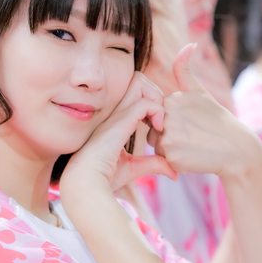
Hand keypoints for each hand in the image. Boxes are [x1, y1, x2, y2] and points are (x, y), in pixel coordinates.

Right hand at [61, 72, 176, 193]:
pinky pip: (146, 102)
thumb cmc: (104, 178)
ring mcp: (117, 113)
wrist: (87, 182)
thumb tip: (174, 173)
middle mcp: (115, 111)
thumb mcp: (134, 167)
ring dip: (157, 99)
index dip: (152, 102)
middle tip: (160, 120)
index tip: (157, 127)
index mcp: (115, 119)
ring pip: (140, 82)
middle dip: (155, 94)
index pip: (136, 93)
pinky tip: (158, 129)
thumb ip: (154, 163)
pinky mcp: (121, 120)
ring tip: (159, 123)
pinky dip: (158, 112)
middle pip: (138, 80)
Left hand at [152, 44, 259, 177]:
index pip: (155, 113)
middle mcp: (168, 115)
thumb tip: (190, 43)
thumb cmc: (216, 120)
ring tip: (192, 145)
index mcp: (172, 99)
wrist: (235, 149)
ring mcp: (169, 135)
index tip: (188, 123)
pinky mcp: (171, 155)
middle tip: (192, 135)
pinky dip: (174, 161)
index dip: (169, 120)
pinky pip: (162, 159)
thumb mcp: (200, 92)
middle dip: (167, 134)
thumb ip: (184, 70)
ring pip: (155, 145)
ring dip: (169, 148)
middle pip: (152, 129)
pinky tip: (192, 155)